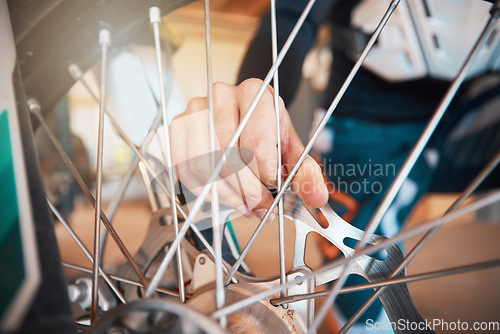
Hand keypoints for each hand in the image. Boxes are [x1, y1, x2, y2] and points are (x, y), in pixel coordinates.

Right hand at [170, 79, 327, 218]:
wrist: (242, 115)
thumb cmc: (266, 132)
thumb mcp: (290, 149)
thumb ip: (304, 172)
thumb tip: (316, 197)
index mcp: (255, 93)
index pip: (256, 141)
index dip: (266, 173)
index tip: (273, 187)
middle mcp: (221, 95)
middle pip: (229, 155)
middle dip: (247, 190)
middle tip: (259, 205)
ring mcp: (195, 111)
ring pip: (204, 164)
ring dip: (226, 194)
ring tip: (244, 204)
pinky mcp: (178, 129)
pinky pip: (184, 168)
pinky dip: (204, 190)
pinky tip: (223, 196)